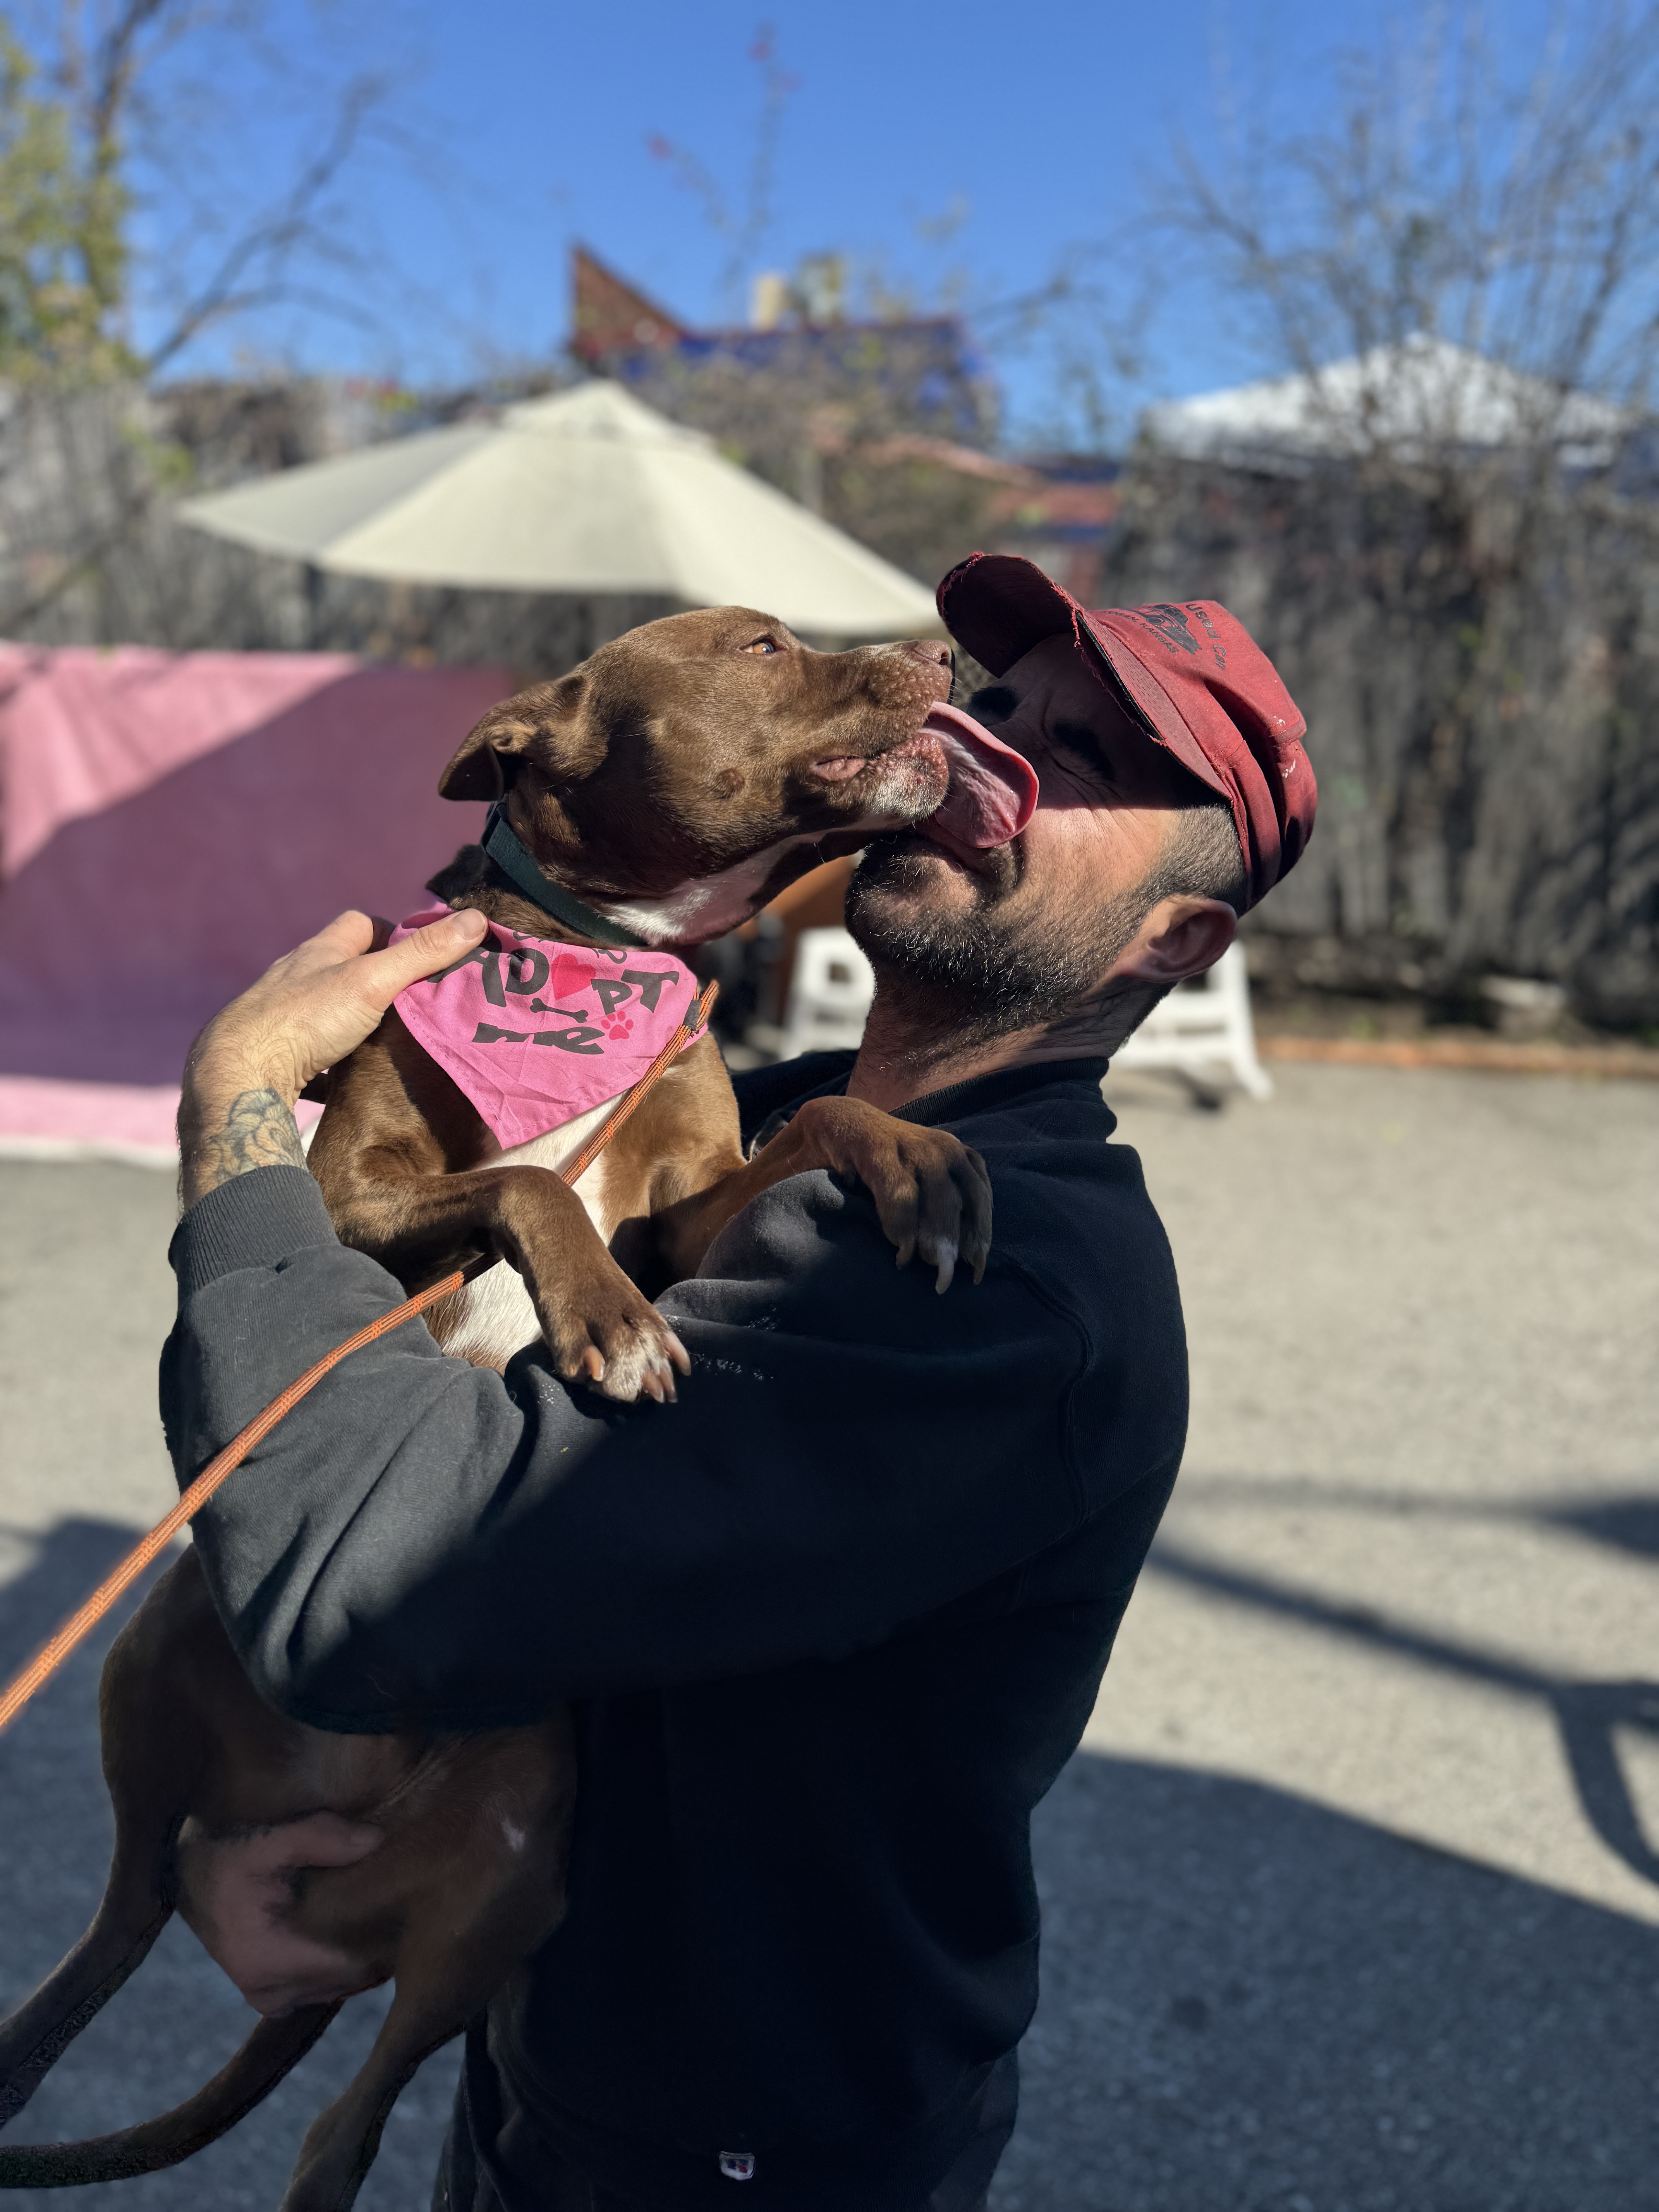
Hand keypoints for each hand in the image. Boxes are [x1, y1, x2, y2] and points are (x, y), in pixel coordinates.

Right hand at [174, 1810, 385, 2016]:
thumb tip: (376, 1841)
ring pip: (341, 1987)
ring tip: (380, 1915)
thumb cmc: (230, 1858)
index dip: (381, 1935)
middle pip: (350, 1979)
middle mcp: (270, 1992)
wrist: (188, 1878)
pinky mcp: (271, 1998)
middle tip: (398, 1905)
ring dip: (361, 1956)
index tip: (403, 1903)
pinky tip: (353, 1933)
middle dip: (376, 1945)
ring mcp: (270, 1999)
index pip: (350, 1965)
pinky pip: (324, 1989)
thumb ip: (320, 1838)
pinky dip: (341, 1966)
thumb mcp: (268, 1840)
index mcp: (268, 1960)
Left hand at [178, 907, 486, 1209]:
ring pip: (327, 1006)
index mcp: (321, 950)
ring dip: (355, 1017)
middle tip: (414, 1003)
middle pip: (345, 965)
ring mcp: (283, 1013)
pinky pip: (311, 1046)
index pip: (362, 923)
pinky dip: (331, 1055)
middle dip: (379, 978)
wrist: (238, 1073)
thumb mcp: (374, 981)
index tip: (424, 957)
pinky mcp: (275, 1050)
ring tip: (388, 1039)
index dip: (395, 933)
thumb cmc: (305, 1018)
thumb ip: (423, 954)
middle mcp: (298, 975)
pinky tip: (347, 1075)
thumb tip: (476, 919)